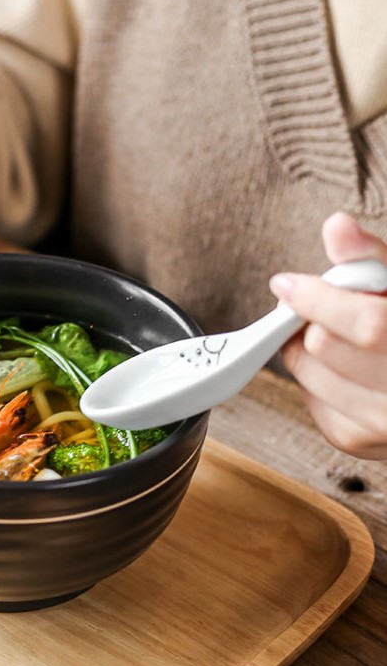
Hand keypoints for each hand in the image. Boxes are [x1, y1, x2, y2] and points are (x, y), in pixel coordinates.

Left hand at [270, 212, 386, 458]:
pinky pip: (305, 394)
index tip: (288, 284)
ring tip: (345, 338)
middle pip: (324, 347)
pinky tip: (348, 369)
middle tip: (330, 309)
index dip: (320, 300)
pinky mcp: (353, 440)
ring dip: (312, 348)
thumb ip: (373, 260)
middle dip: (316, 319)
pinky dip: (316, 376)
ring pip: (307, 371)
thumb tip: (336, 225)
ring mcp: (381, 427)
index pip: (368, 325)